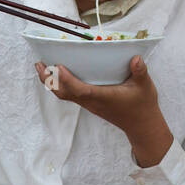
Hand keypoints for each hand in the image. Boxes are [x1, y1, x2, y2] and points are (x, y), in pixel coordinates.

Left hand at [35, 56, 173, 166]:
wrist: (141, 126)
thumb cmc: (142, 105)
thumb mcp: (145, 86)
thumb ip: (140, 71)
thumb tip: (136, 58)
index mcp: (102, 97)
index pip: (79, 90)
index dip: (66, 79)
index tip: (58, 66)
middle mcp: (92, 102)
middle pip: (64, 93)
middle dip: (49, 80)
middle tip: (39, 64)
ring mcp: (89, 104)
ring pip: (64, 95)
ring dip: (52, 82)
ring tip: (44, 67)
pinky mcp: (90, 104)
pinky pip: (70, 95)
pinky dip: (60, 85)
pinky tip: (60, 75)